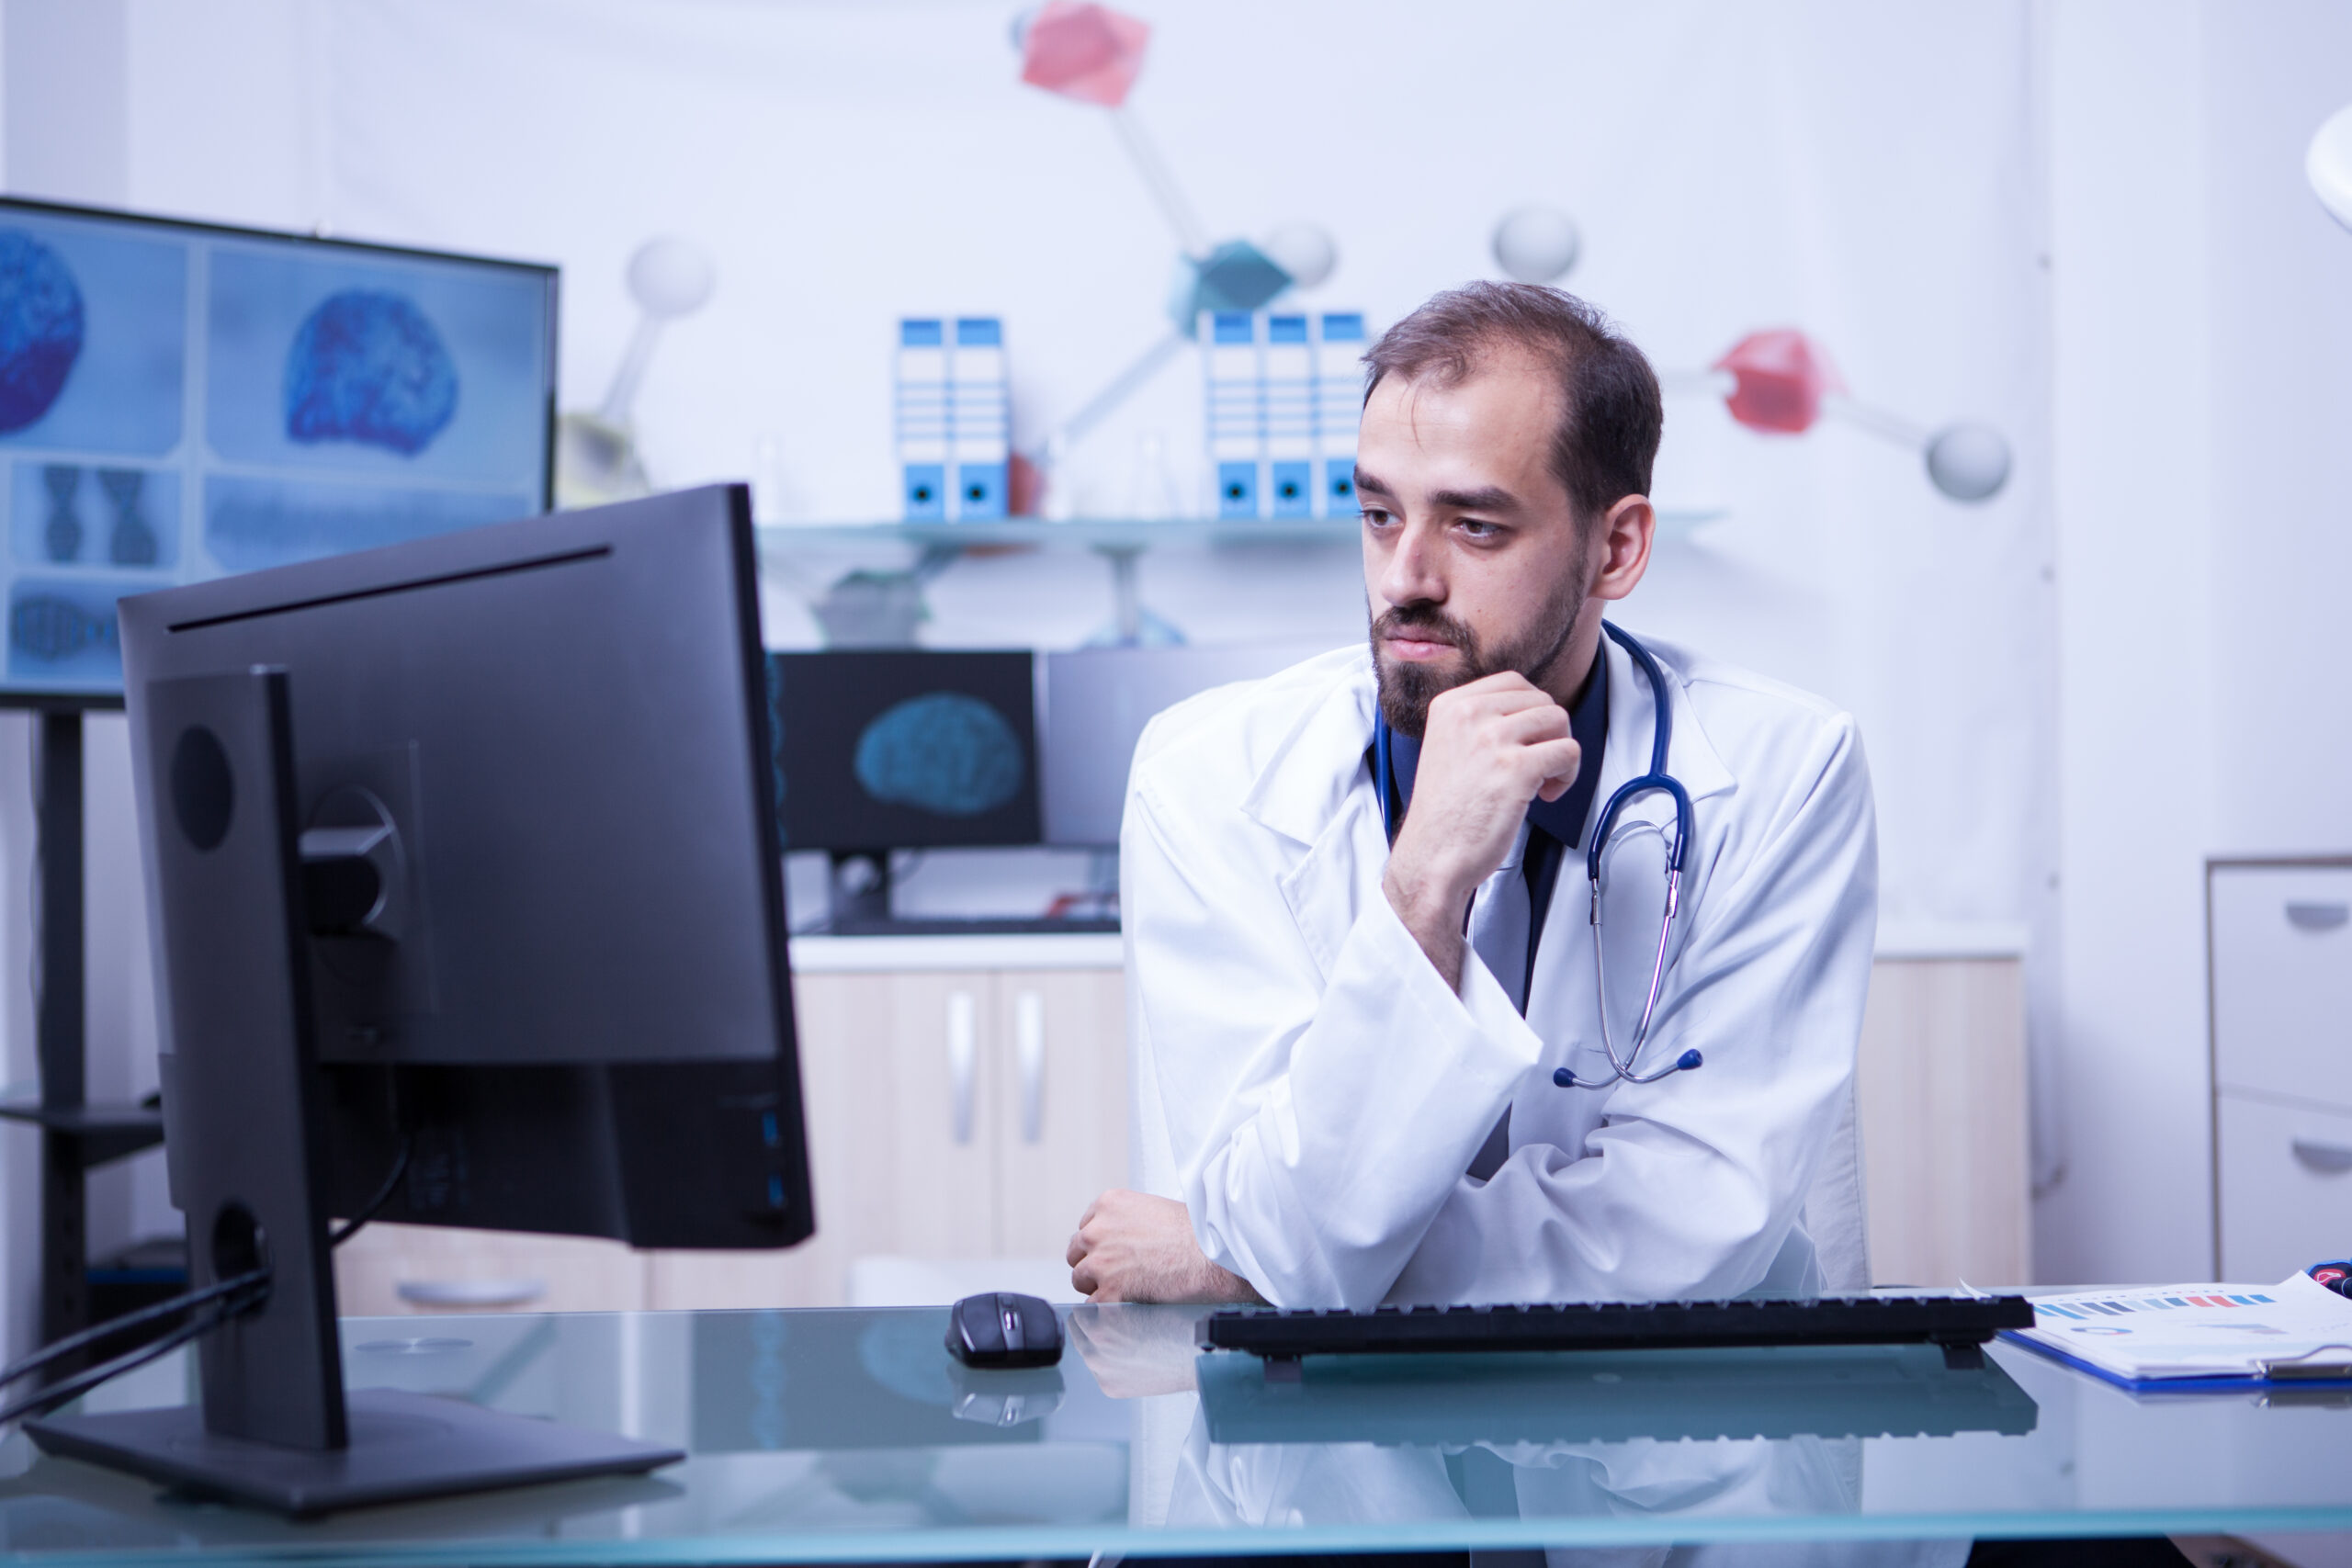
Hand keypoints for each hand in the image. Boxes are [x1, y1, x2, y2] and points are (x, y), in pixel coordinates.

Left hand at [1067, 1189, 1264, 1303]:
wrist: (1210, 1256)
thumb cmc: (1194, 1232)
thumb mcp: (1152, 1208)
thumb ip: (1126, 1221)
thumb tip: (1120, 1240)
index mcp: (1108, 1204)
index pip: (1085, 1226)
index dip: (1099, 1243)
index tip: (1111, 1251)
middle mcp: (1097, 1231)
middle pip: (1077, 1252)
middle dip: (1093, 1262)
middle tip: (1116, 1271)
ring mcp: (1100, 1262)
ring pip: (1080, 1278)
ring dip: (1097, 1285)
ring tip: (1124, 1288)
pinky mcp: (1109, 1292)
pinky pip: (1092, 1305)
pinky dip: (1105, 1308)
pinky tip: (1123, 1304)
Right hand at [1383, 672, 1579, 988]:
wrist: (1432, 857)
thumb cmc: (1444, 815)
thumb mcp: (1448, 747)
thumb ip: (1479, 722)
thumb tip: (1526, 711)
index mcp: (1450, 706)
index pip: (1513, 683)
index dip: (1530, 712)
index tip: (1526, 740)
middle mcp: (1469, 715)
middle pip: (1541, 700)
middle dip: (1548, 734)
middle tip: (1535, 765)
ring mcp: (1492, 739)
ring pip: (1559, 720)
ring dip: (1560, 752)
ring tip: (1542, 780)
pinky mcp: (1516, 769)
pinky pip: (1568, 752)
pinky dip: (1568, 775)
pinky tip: (1546, 795)